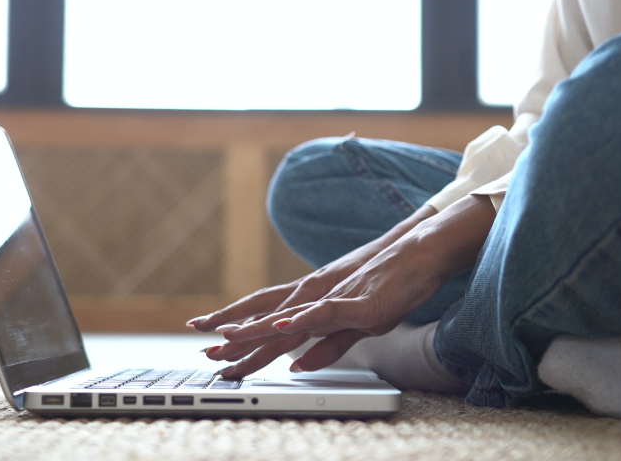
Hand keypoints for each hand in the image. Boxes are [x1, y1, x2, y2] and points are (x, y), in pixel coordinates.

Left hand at [208, 195, 494, 377]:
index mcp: (311, 300)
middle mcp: (313, 295)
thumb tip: (299, 366)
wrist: (418, 256)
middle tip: (202, 348)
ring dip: (253, 329)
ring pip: (284, 316)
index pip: (266, 316)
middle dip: (232, 334)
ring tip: (224, 340)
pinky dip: (297, 321)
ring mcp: (330, 297)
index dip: (239, 329)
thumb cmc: (388, 286)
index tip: (213, 343)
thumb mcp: (354, 324)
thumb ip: (327, 345)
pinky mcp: (353, 303)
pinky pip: (320, 314)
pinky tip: (278, 327)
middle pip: (265, 317)